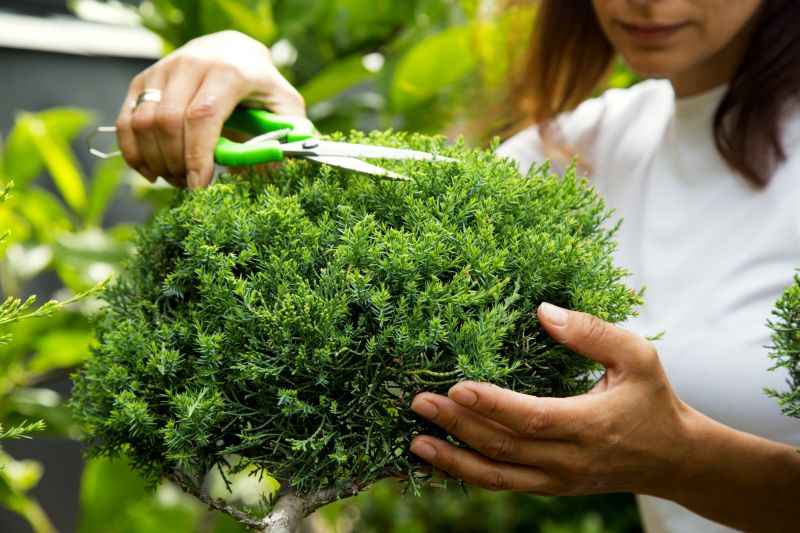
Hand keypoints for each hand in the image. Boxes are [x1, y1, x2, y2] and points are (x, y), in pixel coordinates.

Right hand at [115, 30, 304, 188]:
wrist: (233, 51)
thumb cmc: (262, 87)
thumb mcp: (285, 106)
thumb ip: (291, 135)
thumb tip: (289, 167)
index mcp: (229, 71)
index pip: (202, 116)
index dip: (197, 156)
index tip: (199, 186)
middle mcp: (191, 64)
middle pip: (168, 123)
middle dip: (176, 164)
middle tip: (190, 185)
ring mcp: (163, 70)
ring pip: (143, 124)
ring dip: (156, 161)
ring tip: (177, 178)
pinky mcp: (143, 81)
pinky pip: (126, 122)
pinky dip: (134, 153)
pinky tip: (153, 171)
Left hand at [409, 302, 697, 496]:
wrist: (673, 459)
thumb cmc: (653, 400)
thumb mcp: (637, 357)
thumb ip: (593, 332)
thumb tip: (543, 310)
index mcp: (590, 424)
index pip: (531, 418)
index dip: (492, 405)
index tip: (456, 388)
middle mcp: (569, 459)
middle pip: (504, 447)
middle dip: (458, 426)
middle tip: (419, 404)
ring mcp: (558, 479)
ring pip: (498, 474)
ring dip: (454, 459)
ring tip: (416, 441)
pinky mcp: (551, 487)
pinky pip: (504, 483)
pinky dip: (470, 473)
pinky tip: (443, 459)